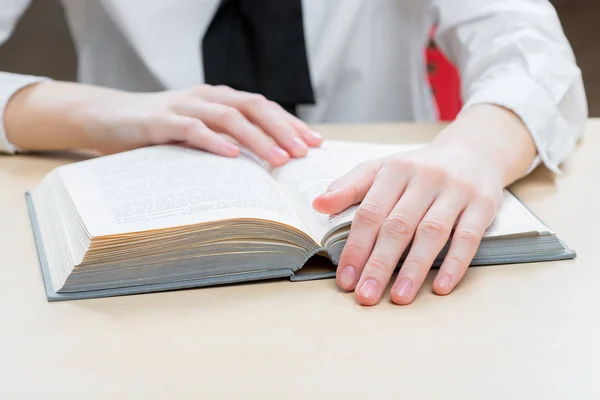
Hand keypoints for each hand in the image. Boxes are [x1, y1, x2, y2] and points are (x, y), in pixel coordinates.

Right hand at [5, 82, 321, 165]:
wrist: (108, 117)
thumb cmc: (160, 131)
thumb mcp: (199, 134)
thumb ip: (227, 142)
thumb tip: (265, 169)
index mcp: (220, 99)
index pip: (264, 108)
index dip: (290, 124)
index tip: (314, 144)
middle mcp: (207, 97)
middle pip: (254, 107)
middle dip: (283, 130)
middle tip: (304, 153)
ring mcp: (184, 106)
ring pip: (229, 117)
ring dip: (257, 137)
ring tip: (279, 159)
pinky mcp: (160, 120)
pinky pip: (191, 129)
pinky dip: (213, 141)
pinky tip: (232, 155)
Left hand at [313, 105, 536, 304]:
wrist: (474, 150)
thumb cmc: (419, 168)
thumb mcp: (383, 169)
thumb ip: (350, 186)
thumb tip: (318, 204)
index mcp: (395, 169)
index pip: (370, 212)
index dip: (356, 247)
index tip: (345, 278)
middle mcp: (425, 177)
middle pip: (398, 225)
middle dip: (379, 264)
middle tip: (365, 295)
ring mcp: (456, 190)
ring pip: (432, 232)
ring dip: (414, 268)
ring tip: (398, 297)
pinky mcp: (483, 204)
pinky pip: (468, 237)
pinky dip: (455, 263)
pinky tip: (440, 287)